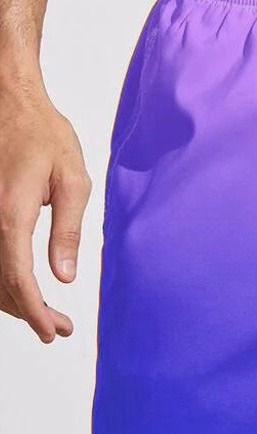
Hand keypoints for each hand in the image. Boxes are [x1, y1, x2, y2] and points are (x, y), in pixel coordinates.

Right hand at [0, 85, 90, 341]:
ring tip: (47, 316)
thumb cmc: (45, 135)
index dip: (33, 310)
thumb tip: (64, 275)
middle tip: (59, 329)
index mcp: (9, 213)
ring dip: (13, 299)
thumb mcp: (72, 181)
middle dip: (27, 311)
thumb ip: (68, 230)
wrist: (10, 102)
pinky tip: (23, 288)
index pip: (18, 277)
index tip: (51, 331)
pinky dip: (2, 277)